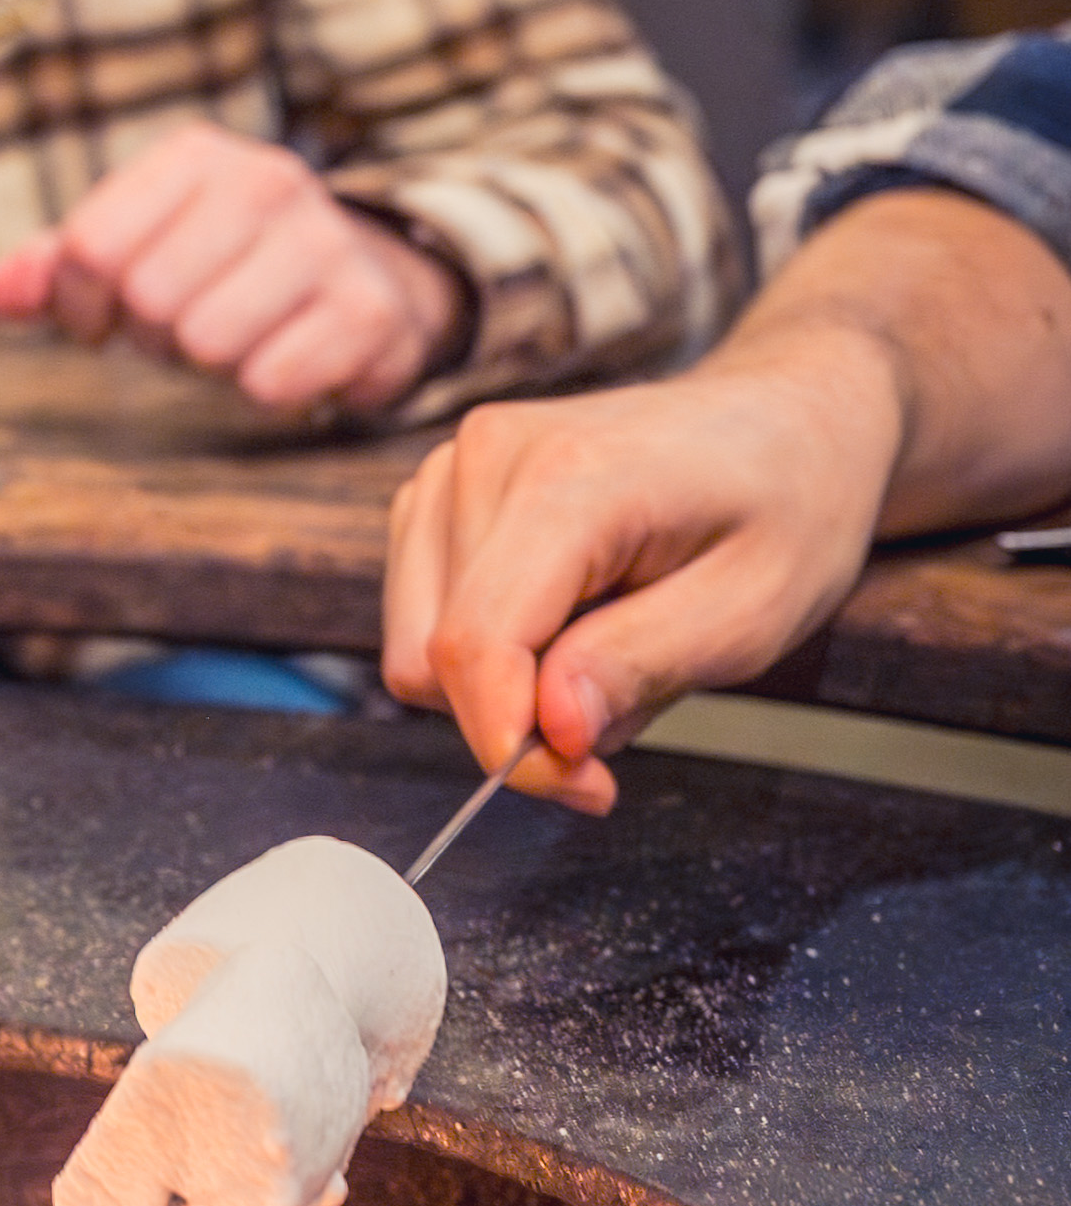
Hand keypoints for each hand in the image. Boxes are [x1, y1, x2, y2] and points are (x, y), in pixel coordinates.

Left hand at [0, 127, 465, 414]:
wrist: (367, 281)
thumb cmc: (226, 269)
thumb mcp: (137, 250)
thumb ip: (54, 269)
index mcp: (195, 158)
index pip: (90, 245)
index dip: (84, 303)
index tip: (109, 316)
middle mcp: (265, 182)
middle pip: (147, 296)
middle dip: (151, 336)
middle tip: (183, 331)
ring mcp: (324, 241)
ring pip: (207, 340)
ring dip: (209, 366)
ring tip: (236, 341)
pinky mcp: (367, 310)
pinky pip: (271, 379)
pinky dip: (266, 389)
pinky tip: (285, 360)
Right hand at [381, 324, 906, 813]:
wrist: (786, 417)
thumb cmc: (787, 503)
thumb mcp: (755, 610)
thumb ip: (642, 667)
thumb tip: (549, 732)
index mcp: (569, 476)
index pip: (478, 643)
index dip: (510, 745)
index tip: (585, 788)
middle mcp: (486, 457)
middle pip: (435, 655)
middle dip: (516, 720)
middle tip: (615, 723)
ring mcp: (453, 467)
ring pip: (417, 646)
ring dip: (500, 685)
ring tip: (602, 650)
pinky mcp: (440, 490)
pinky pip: (425, 617)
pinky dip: (489, 651)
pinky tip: (566, 621)